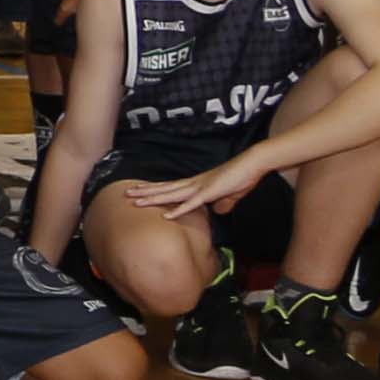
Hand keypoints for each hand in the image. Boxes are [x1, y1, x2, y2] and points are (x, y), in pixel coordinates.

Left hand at [121, 160, 270, 222]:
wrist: (254, 164)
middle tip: (126, 193)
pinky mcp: (210, 192)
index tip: (139, 192)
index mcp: (197, 184)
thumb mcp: (231, 195)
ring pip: (172, 194)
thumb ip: (223, 203)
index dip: (155, 190)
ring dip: (154, 199)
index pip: (171, 187)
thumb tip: (218, 211)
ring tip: (135, 201)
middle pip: (165, 189)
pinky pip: (191, 203)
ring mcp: (200, 187)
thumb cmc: (243, 177)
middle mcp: (194, 184)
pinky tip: (165, 215)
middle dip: (145, 192)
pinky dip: (178, 210)